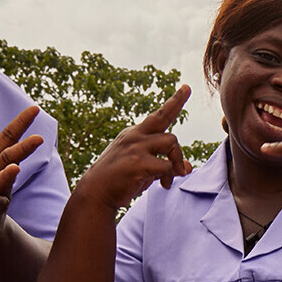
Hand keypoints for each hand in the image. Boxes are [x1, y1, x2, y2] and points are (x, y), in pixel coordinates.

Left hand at [0, 106, 45, 240]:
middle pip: (13, 156)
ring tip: (15, 167)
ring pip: (8, 179)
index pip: (9, 137)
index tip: (35, 109)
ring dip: (10, 174)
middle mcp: (0, 172)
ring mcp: (1, 190)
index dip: (20, 123)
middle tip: (39, 139)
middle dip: (25, 148)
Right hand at [76, 85, 192, 211]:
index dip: (174, 102)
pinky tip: (162, 184)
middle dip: (177, 109)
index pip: (158, 116)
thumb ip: (165, 164)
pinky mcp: (137, 162)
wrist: (95, 194)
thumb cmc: (121, 181)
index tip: (187, 87)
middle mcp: (134, 136)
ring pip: (171, 142)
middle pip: (163, 118)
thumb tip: (186, 167)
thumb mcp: (145, 169)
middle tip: (185, 105)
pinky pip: (167, 165)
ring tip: (169, 178)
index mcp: (134, 135)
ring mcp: (135, 147)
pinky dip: (169, 175)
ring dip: (176, 160)